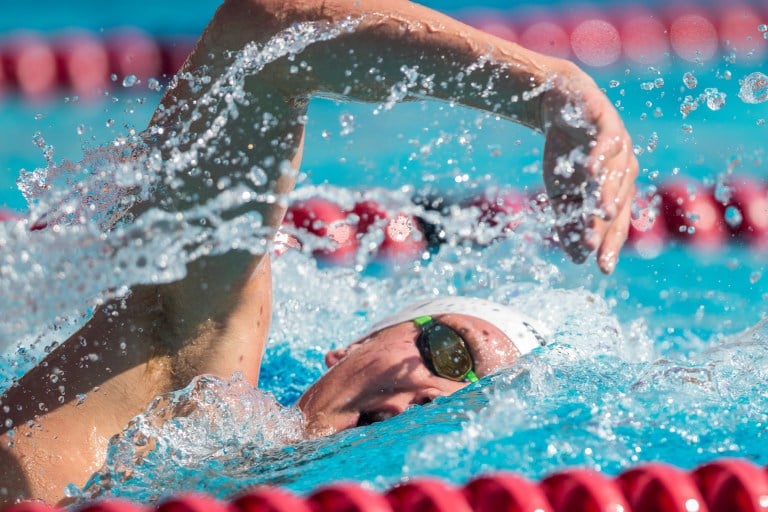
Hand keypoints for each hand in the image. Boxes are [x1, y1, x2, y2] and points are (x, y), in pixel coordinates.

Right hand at [541, 63, 637, 273]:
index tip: (602, 268)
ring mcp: (619, 145)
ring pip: (617, 173)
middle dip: (607, 224)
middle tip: (593, 245)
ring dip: (608, 192)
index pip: (616, 223)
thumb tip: (577, 258)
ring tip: (601, 212)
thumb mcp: (561, 193)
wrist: (561, 104)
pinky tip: (589, 171)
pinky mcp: (608, 121)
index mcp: (616, 190)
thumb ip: (570, 222)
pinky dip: (600, 155)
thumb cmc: (565, 152)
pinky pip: (607, 140)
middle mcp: (624, 170)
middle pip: (618, 201)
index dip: (610, 245)